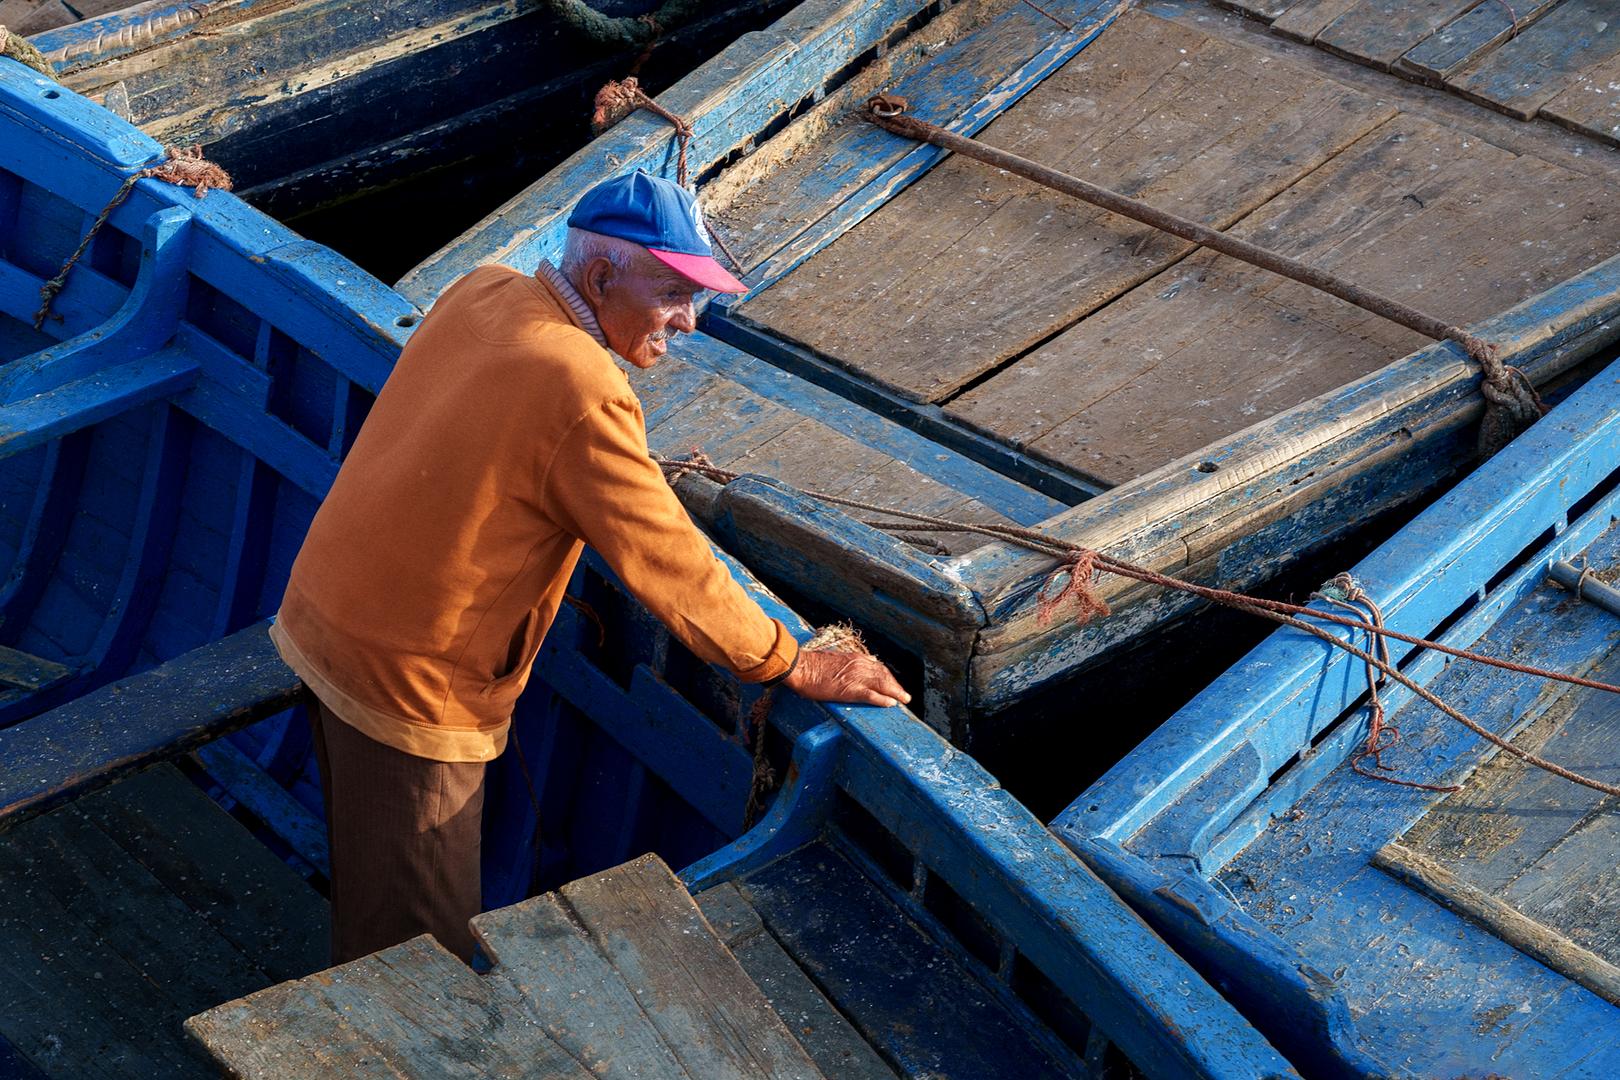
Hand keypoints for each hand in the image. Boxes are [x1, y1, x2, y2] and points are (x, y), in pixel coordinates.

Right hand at [783, 649, 910, 707]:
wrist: (801, 667)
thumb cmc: (812, 665)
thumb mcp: (833, 660)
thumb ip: (846, 664)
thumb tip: (851, 668)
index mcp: (855, 659)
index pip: (878, 667)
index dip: (888, 677)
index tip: (893, 684)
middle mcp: (860, 666)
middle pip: (884, 676)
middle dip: (896, 686)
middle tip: (904, 695)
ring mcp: (856, 677)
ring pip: (882, 684)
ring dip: (895, 693)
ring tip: (904, 700)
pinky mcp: (851, 690)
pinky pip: (872, 695)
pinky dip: (883, 700)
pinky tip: (891, 704)